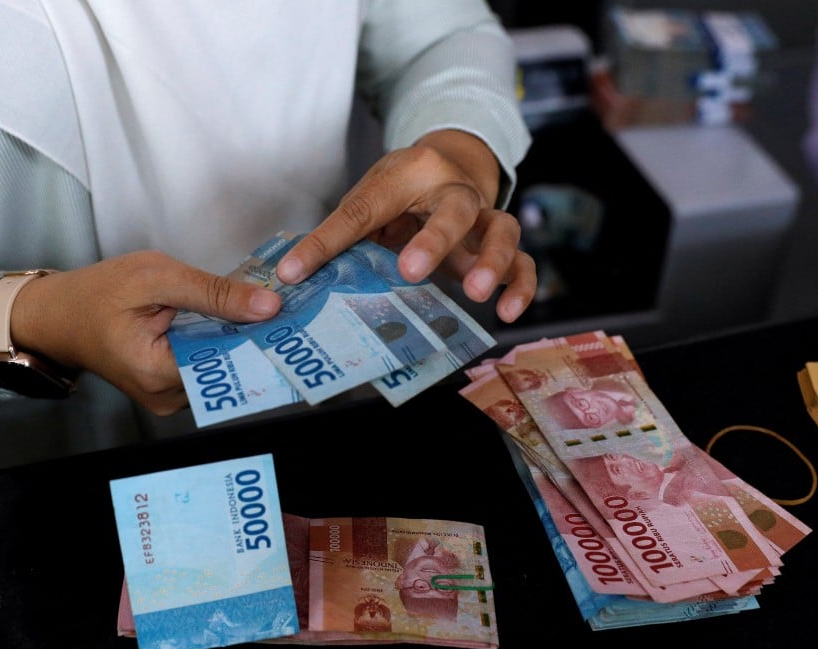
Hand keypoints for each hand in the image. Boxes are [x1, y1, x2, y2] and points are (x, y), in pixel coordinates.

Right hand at [1, 251, 280, 413]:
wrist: (58, 314)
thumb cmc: (98, 292)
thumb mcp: (156, 277)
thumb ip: (213, 292)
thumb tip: (268, 307)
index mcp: (159, 374)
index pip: (228, 362)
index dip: (260, 336)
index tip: (291, 315)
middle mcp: (167, 397)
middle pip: (228, 368)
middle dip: (253, 336)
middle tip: (284, 306)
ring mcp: (169, 397)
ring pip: (220, 367)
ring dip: (237, 337)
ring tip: (262, 309)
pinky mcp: (170, 388)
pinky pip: (206, 366)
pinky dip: (218, 342)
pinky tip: (232, 319)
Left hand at [276, 130, 536, 322]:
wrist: (452, 166)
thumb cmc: (403, 191)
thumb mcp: (369, 199)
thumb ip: (344, 233)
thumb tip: (296, 274)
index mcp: (410, 174)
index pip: (365, 207)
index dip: (326, 242)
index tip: (294, 271)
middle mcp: (454, 190)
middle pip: (454, 209)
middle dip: (435, 240)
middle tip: (410, 271)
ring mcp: (484, 217)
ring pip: (503, 230)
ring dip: (490, 261)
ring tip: (475, 294)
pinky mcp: (501, 244)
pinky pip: (523, 262)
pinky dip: (520, 286)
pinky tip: (507, 313)